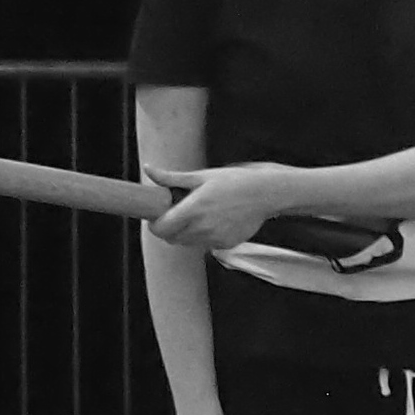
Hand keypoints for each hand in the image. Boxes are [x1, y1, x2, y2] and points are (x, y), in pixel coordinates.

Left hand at [146, 164, 296, 251]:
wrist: (267, 194)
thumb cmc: (235, 181)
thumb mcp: (202, 176)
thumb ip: (172, 178)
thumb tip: (148, 169)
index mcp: (193, 209)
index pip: (161, 228)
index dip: (155, 224)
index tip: (158, 216)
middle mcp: (203, 228)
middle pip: (171, 238)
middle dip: (169, 229)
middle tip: (176, 214)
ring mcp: (215, 238)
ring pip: (187, 243)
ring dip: (186, 233)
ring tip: (197, 216)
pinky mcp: (226, 244)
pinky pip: (206, 245)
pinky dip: (204, 236)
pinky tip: (215, 221)